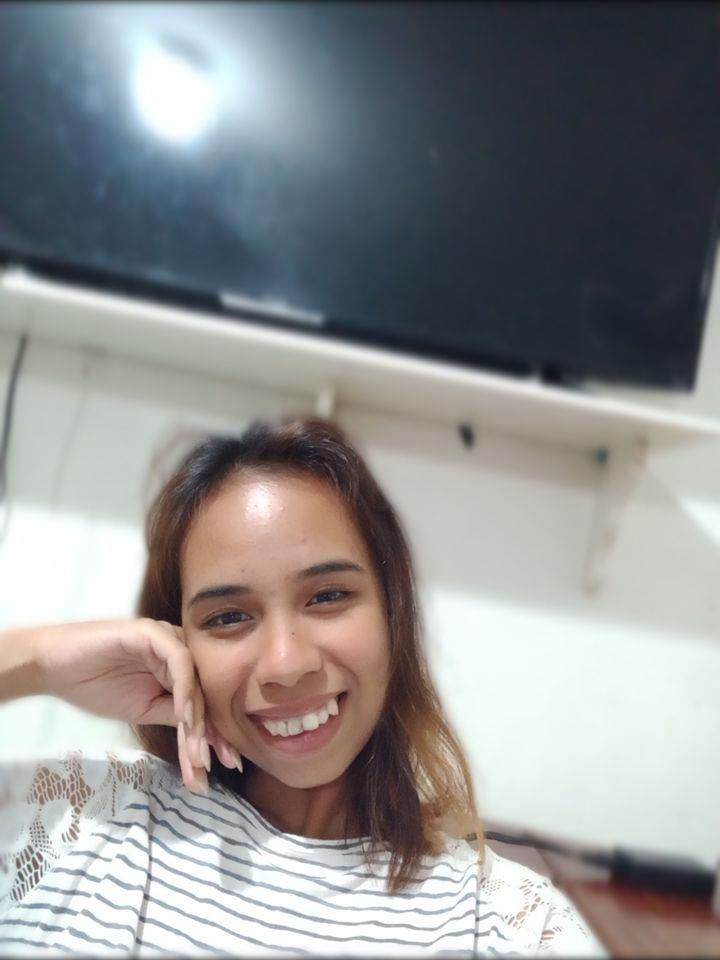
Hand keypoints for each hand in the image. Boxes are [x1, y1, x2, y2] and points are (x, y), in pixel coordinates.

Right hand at [31, 617, 235, 791]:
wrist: (52, 666)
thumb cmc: (95, 684)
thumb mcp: (143, 708)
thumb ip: (173, 714)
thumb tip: (205, 737)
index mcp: (178, 666)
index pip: (204, 701)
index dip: (217, 733)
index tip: (228, 764)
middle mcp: (179, 649)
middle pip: (207, 691)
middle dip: (215, 731)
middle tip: (225, 764)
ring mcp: (167, 638)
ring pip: (196, 680)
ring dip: (199, 719)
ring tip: (200, 753)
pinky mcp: (151, 632)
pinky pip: (178, 662)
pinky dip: (184, 691)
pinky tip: (185, 718)